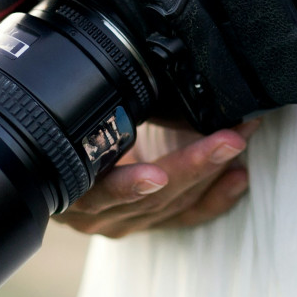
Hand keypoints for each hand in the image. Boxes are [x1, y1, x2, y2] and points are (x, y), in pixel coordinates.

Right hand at [56, 120, 257, 237]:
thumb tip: (138, 72)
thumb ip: (99, 112)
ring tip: (238, 140)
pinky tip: (238, 178)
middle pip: (153, 197)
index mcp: (73, 189)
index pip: (102, 191)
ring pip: (175, 204)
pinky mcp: (151, 224)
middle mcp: (99, 214)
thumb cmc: (69, 137)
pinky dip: (217, 197)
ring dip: (212, 171)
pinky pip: (188, 216)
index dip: (128, 185)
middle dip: (195, 165)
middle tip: (228, 138)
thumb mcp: (77, 121)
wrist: (58, 168)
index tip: (154, 175)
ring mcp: (126, 222)